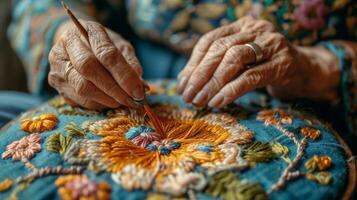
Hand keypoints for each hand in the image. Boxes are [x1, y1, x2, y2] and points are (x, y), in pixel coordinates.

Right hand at [49, 20, 145, 108]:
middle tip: (131, 100)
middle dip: (114, 89)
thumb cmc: (103, 46)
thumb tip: (141, 86)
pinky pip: (78, 99)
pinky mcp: (56, 83)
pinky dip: (98, 104)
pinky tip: (110, 102)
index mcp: (87, 30)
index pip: (106, 53)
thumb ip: (130, 63)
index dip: (124, 74)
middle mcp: (67, 45)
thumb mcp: (121, 47)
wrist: (77, 46)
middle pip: (89, 69)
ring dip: (107, 99)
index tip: (138, 91)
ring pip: (82, 87)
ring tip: (123, 102)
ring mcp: (58, 64)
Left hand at [178, 17, 338, 107]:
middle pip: (219, 49)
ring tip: (200, 101)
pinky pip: (251, 77)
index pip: (210, 40)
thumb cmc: (266, 68)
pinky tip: (217, 103)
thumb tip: (184, 81)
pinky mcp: (282, 63)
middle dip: (199, 75)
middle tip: (188, 96)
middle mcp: (255, 30)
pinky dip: (231, 90)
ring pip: (233, 59)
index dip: (193, 62)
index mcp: (241, 26)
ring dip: (212, 82)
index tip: (182, 83)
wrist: (306, 72)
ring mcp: (271, 44)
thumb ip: (216, 66)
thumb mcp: (240, 63)